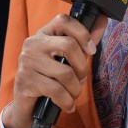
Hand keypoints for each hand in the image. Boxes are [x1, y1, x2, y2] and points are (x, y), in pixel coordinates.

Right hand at [4, 12, 106, 127]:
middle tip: (80, 79)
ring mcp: (27, 62)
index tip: (91, 50)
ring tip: (72, 94)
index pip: (63, 21)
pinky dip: (67, 101)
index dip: (83, 33)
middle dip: (82, 67)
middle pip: (69, 45)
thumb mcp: (66, 59)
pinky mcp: (25, 81)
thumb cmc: (50, 79)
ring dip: (75, 89)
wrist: (27, 106)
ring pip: (65, 73)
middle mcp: (33, 44)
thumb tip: (102, 21)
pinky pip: (57, 91)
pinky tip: (67, 105)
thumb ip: (83, 43)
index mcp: (43, 34)